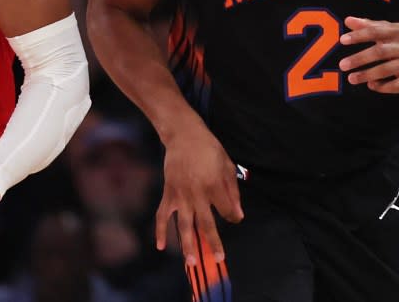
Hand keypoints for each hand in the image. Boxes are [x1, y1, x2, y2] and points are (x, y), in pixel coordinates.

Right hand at [156, 121, 242, 265]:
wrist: (183, 135)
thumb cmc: (208, 148)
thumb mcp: (226, 165)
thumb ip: (232, 191)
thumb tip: (238, 214)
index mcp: (214, 186)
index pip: (227, 211)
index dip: (233, 217)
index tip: (234, 218)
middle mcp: (197, 194)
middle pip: (206, 224)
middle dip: (213, 243)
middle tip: (217, 259)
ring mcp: (180, 195)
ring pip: (184, 225)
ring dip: (188, 245)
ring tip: (191, 262)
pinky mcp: (168, 193)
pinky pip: (162, 215)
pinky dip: (160, 230)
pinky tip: (161, 246)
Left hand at [339, 16, 398, 93]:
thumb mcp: (390, 29)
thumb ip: (369, 25)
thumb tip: (348, 20)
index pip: (377, 31)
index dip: (359, 35)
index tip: (342, 40)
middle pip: (381, 52)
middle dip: (360, 58)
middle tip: (342, 65)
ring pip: (388, 70)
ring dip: (368, 75)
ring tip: (351, 79)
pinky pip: (397, 85)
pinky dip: (383, 86)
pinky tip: (371, 85)